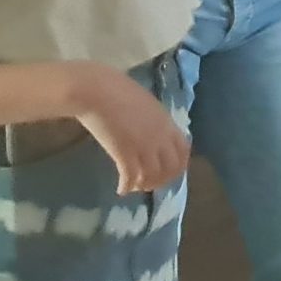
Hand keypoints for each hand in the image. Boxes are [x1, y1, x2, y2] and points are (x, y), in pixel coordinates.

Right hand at [65, 64, 189, 194]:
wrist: (96, 91)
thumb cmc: (117, 91)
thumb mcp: (146, 104)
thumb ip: (154, 121)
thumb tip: (154, 131)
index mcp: (167, 123)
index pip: (184, 150)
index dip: (178, 164)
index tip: (168, 170)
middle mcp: (160, 137)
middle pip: (171, 168)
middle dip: (162, 179)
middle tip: (149, 182)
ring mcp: (144, 147)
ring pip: (153, 176)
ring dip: (144, 185)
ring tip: (134, 186)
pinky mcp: (124, 154)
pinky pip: (131, 177)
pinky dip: (127, 186)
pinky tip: (121, 189)